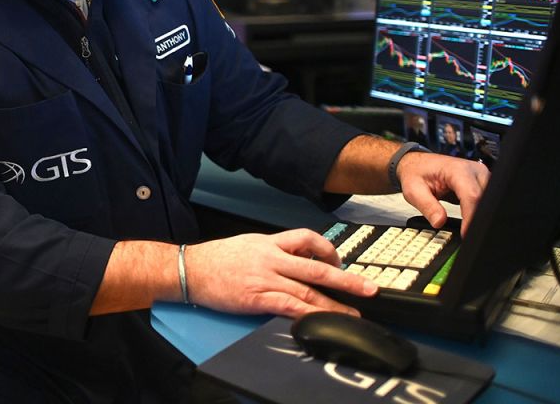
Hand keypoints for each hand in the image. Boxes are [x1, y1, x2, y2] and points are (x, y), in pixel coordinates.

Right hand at [183, 229, 377, 317]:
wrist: (190, 269)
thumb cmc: (216, 259)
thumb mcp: (248, 244)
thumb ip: (273, 250)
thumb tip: (296, 258)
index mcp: (269, 242)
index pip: (306, 238)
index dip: (328, 249)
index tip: (339, 260)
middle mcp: (271, 258)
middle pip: (316, 266)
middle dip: (346, 278)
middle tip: (368, 288)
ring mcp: (265, 278)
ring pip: (307, 289)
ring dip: (334, 303)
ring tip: (353, 314)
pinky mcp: (257, 298)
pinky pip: (289, 306)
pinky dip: (308, 313)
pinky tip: (320, 321)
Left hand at [397, 152, 488, 235]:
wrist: (419, 164)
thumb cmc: (417, 172)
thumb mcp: (413, 190)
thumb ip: (427, 206)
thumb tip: (439, 222)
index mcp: (457, 169)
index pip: (472, 195)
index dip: (470, 217)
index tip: (465, 233)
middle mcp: (474, 170)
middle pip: (484, 200)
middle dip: (476, 219)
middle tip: (465, 234)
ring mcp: (481, 176)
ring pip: (489, 202)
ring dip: (478, 216)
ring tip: (466, 228)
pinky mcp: (482, 183)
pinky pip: (486, 201)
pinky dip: (479, 212)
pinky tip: (468, 220)